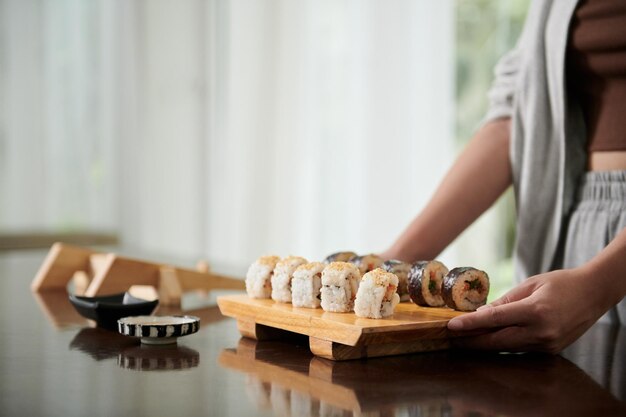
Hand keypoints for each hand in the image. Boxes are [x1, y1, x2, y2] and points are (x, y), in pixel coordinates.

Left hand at [447, 267, 609, 352]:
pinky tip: (487, 340)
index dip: (470, 324)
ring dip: (483, 344)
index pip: (494, 320)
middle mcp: (541, 332)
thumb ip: (504, 300)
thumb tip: (481, 314)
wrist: (594, 293)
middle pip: (497, 341)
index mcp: (535, 311)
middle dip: (471, 341)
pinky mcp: (550, 350)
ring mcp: (547, 344)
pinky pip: (519, 348)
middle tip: (450, 339)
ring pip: (506, 347)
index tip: (451, 327)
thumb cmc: (561, 283)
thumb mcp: (530, 284)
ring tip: (463, 339)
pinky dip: (501, 344)